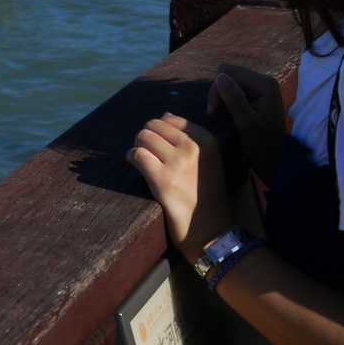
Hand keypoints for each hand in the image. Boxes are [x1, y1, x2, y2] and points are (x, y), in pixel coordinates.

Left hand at [127, 113, 231, 260]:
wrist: (212, 230)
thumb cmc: (206, 195)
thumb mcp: (207, 160)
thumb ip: (188, 136)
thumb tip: (164, 115)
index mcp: (206, 140)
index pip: (171, 119)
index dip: (158, 130)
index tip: (157, 144)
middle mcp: (193, 148)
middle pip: (153, 125)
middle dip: (146, 137)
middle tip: (147, 153)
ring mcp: (178, 163)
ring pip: (143, 137)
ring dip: (137, 147)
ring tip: (142, 160)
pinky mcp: (163, 180)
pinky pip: (137, 155)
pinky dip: (131, 157)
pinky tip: (134, 165)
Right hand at [207, 65, 285, 185]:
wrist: (274, 161)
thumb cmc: (261, 145)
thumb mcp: (245, 123)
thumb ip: (234, 98)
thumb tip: (220, 77)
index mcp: (265, 84)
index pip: (229, 72)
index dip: (217, 89)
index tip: (213, 112)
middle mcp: (264, 81)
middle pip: (229, 73)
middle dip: (218, 91)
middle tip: (215, 113)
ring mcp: (260, 87)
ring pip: (230, 80)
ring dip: (221, 95)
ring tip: (220, 113)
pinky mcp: (255, 95)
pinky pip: (234, 88)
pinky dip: (226, 98)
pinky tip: (227, 111)